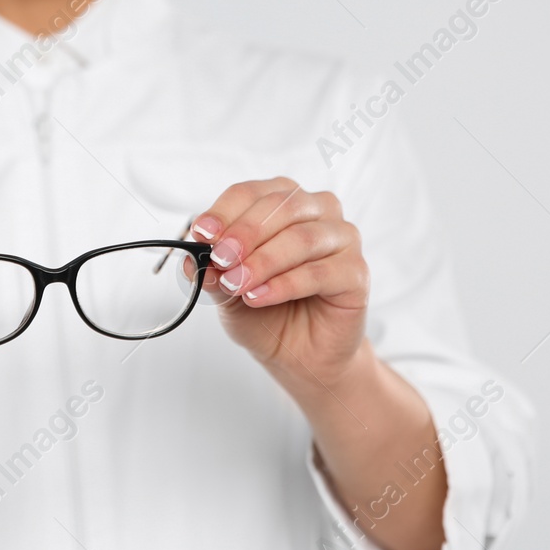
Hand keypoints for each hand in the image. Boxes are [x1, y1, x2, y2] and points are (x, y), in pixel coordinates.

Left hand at [188, 178, 370, 392]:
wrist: (299, 356)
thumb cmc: (266, 312)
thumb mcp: (226, 292)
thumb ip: (212, 272)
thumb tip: (192, 260)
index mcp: (282, 202)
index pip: (250, 193)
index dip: (224, 211)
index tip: (201, 233)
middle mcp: (317, 211)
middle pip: (280, 208)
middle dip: (245, 233)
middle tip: (220, 259)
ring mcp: (342, 238)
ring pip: (301, 238)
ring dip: (263, 261)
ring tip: (236, 285)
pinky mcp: (357, 272)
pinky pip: (320, 272)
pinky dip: (284, 284)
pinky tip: (259, 297)